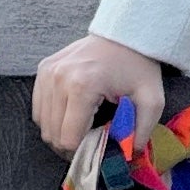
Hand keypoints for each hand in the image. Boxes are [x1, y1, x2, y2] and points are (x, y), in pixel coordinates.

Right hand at [32, 31, 164, 160]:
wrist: (125, 34)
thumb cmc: (138, 66)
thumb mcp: (151, 100)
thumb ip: (141, 131)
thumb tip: (127, 155)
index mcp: (82, 86)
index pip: (68, 139)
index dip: (82, 150)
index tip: (98, 145)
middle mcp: (58, 78)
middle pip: (52, 134)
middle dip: (71, 144)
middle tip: (91, 138)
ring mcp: (48, 72)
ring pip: (42, 123)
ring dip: (60, 131)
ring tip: (82, 125)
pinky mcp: (44, 69)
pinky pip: (39, 107)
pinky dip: (52, 117)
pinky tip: (71, 112)